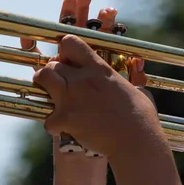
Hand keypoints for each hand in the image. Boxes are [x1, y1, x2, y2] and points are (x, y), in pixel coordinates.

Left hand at [20, 0, 150, 157]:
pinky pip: (47, 119)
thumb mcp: (138, 90)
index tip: (68, 61)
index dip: (64, 51)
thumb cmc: (141, 118)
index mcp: (99, 69)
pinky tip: (62, 129)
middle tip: (57, 84)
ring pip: (42, 78)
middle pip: (51, 63)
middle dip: (51, 72)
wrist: (136, 141)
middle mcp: (81, 79)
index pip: (70, 42)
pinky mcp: (65, 118)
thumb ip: (133, 78)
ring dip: (43, 87)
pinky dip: (52, 126)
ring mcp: (71, 97)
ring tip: (51, 98)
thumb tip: (138, 67)